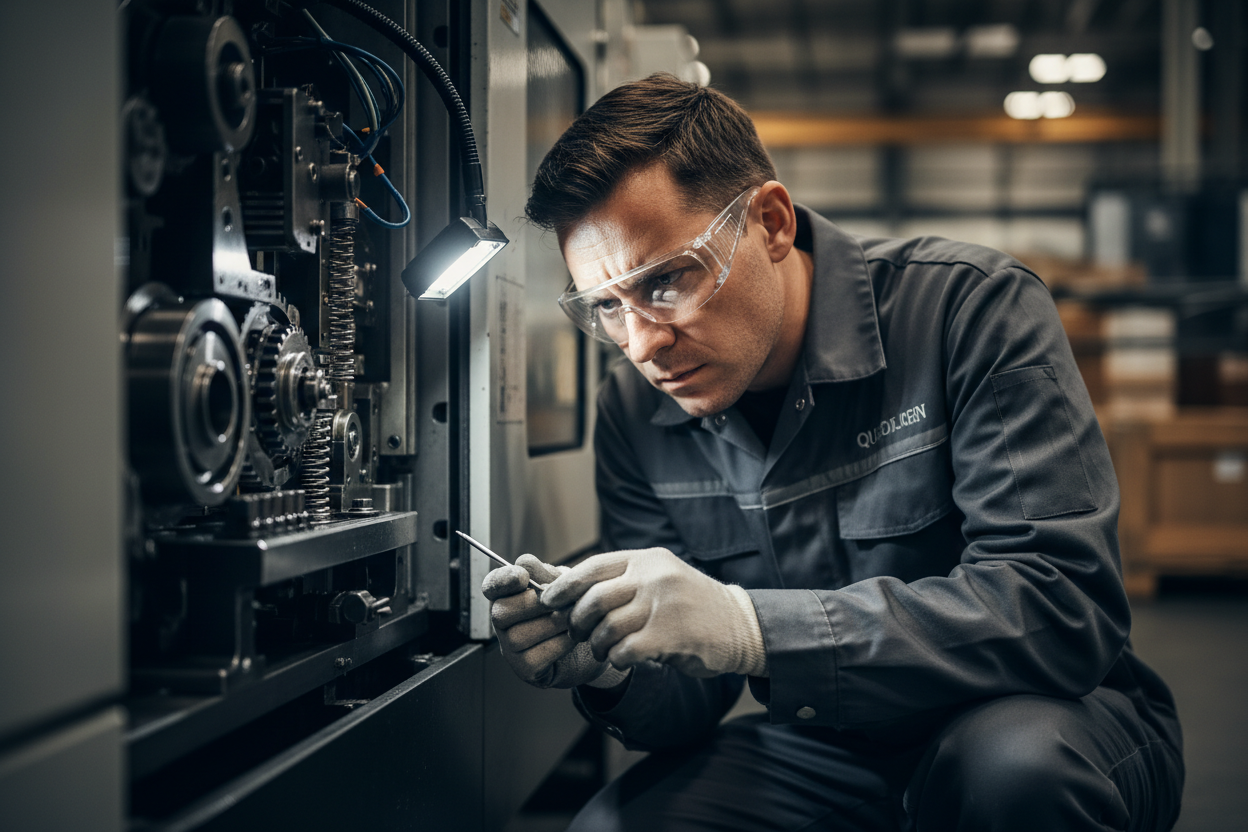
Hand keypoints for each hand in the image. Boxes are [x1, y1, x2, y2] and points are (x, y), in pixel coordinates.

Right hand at [481, 554, 627, 688]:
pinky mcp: (525, 670)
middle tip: (561, 602)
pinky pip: (534, 657)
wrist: (596, 638)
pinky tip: (573, 637)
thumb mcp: (563, 584)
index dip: (501, 581)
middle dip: (534, 605)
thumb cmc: (573, 607)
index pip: (491, 586)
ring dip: (551, 624)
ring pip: (518, 636)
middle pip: (500, 612)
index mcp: (509, 595)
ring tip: (573, 618)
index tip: (521, 577)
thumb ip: (545, 573)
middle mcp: (503, 623)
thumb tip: (524, 563)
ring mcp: (511, 648)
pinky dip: (559, 644)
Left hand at [540, 548, 766, 678]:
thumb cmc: (691, 604)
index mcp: (647, 558)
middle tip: (578, 632)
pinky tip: (622, 659)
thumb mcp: (660, 577)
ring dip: (597, 644)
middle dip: (578, 620)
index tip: (548, 601)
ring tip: (602, 649)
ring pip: (607, 627)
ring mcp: (662, 605)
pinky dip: (616, 658)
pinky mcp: (670, 635)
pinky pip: (624, 649)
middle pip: (594, 598)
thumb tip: (571, 590)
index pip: (593, 567)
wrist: (740, 625)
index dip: (564, 585)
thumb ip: (623, 579)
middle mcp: (653, 576)